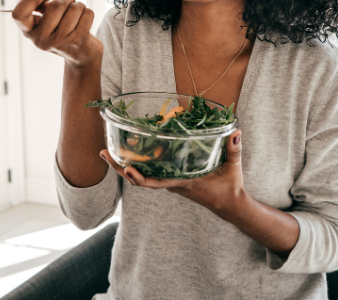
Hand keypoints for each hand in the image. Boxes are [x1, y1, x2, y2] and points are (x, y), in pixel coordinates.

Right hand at [12, 0, 102, 67]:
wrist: (80, 56)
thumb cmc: (62, 33)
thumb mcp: (46, 22)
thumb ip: (36, 6)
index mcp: (30, 32)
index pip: (18, 15)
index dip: (29, 0)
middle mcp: (42, 39)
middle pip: (55, 5)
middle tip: (70, 0)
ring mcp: (60, 41)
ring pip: (74, 8)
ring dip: (79, 6)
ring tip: (78, 13)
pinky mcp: (78, 41)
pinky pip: (87, 14)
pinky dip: (88, 13)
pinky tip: (85, 19)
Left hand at [100, 129, 244, 218]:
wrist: (230, 205)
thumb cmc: (230, 187)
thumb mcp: (233, 167)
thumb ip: (234, 149)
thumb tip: (235, 132)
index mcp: (183, 183)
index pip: (156, 183)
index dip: (139, 178)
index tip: (125, 168)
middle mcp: (172, 184)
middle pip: (140, 179)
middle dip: (119, 167)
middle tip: (103, 153)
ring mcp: (171, 183)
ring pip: (142, 176)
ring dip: (124, 165)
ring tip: (109, 150)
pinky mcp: (173, 180)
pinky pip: (151, 174)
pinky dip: (138, 165)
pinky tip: (132, 153)